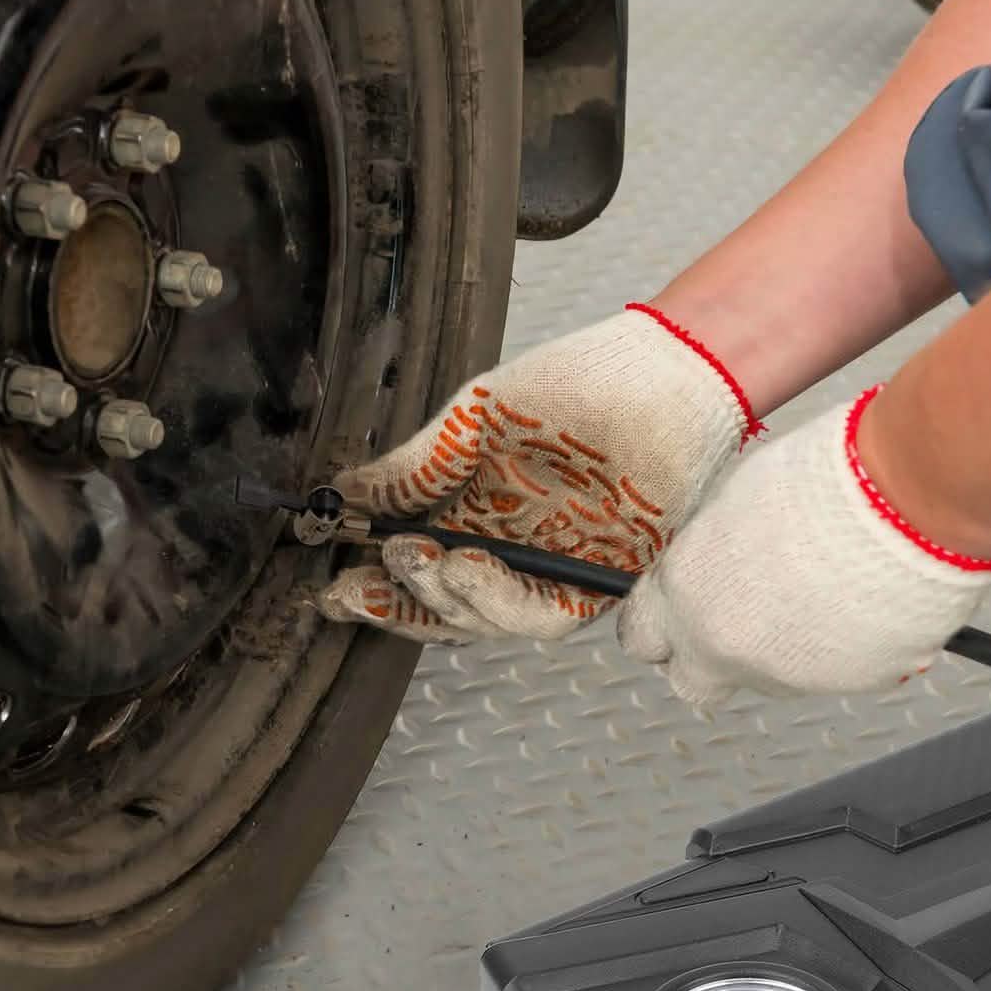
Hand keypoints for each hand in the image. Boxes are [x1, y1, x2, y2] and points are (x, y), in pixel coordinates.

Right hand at [320, 308, 754, 643]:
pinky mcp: (598, 583)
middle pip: (443, 603)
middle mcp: (511, 547)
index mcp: (478, 509)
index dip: (373, 581)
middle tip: (349, 589)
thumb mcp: (476, 417)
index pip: (417, 563)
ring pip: (484, 617)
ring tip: (415, 557)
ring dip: (440, 597)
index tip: (327, 581)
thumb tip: (344, 492)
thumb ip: (416, 465)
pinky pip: (541, 614)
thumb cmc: (579, 383)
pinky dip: (497, 599)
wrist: (664, 372)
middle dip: (394, 605)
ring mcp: (553, 568)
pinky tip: (464, 565)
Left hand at [618, 388, 990, 705]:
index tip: (675, 619)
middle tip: (745, 619)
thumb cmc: (825, 478)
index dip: (662, 626)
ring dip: (784, 645)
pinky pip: (834, 671)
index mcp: (685, 592)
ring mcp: (785, 673)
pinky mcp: (846, 684)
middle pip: (695, 679)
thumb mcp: (736, 501)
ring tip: (824, 584)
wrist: (905, 497)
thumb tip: (716, 566)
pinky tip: (862, 597)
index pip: (643, 636)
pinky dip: (843, 646)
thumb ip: (712, 553)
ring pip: (769, 674)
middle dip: (711, 657)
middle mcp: (724, 644)